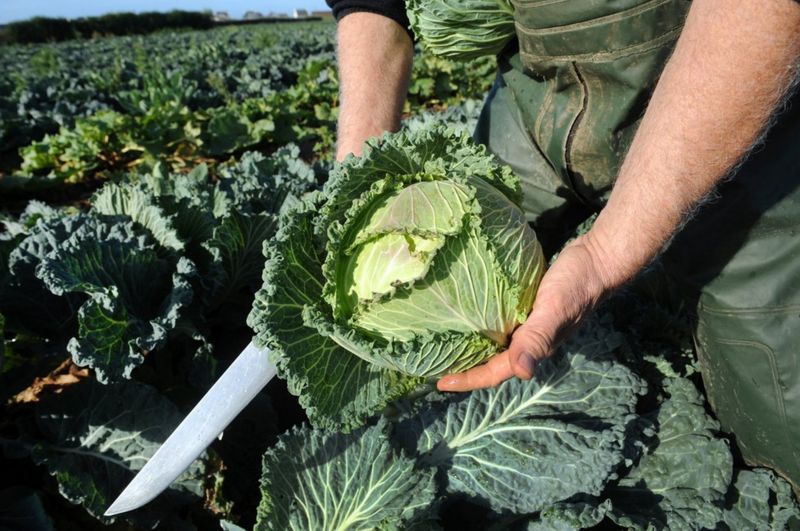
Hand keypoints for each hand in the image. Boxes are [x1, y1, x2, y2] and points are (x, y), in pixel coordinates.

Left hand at [436, 235, 612, 391]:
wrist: (597, 260)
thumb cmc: (576, 285)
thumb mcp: (553, 310)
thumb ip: (537, 339)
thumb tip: (522, 373)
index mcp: (533, 348)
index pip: (494, 373)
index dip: (467, 380)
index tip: (439, 382)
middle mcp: (528, 341)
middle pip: (491, 363)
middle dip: (464, 368)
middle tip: (433, 366)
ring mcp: (529, 324)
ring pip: (494, 342)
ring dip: (471, 345)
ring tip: (442, 342)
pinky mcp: (527, 306)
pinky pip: (500, 320)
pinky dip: (482, 322)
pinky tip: (465, 312)